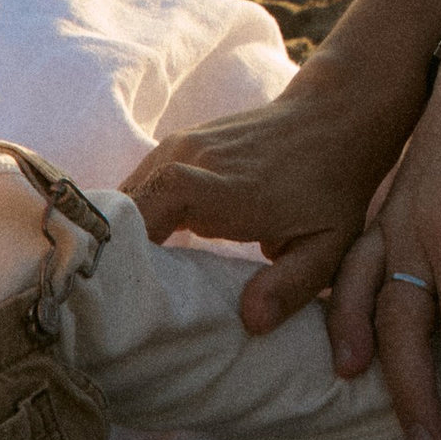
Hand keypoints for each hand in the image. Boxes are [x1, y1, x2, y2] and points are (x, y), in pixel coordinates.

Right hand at [128, 53, 407, 336]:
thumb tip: (249, 322)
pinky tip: (138, 252)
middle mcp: (191, 157)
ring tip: (116, 282)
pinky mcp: (179, 144)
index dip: (126, 241)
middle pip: (124, 204)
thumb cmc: (333, 188)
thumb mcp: (328, 246)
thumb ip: (291, 285)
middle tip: (105, 303)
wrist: (335, 117)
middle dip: (109, 250)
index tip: (113, 289)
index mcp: (222, 186)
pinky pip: (139, 184)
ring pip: (126, 195)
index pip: (154, 202)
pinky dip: (132, 216)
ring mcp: (181, 145)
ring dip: (118, 233)